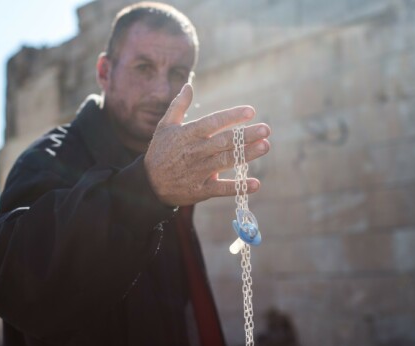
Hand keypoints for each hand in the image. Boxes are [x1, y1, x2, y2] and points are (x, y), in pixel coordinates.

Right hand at [144, 83, 270, 205]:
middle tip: (266, 129)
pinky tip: (256, 184)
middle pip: (224, 142)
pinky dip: (238, 187)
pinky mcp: (200, 190)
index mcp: (188, 134)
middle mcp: (195, 152)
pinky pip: (221, 189)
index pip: (213, 122)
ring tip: (265, 146)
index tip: (250, 111)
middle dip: (246, 135)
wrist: (148, 183)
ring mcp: (198, 171)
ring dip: (247, 154)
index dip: (231, 116)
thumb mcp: (165, 126)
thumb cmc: (159, 151)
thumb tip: (188, 85)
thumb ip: (178, 105)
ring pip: (226, 161)